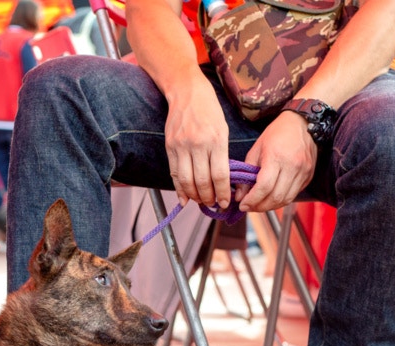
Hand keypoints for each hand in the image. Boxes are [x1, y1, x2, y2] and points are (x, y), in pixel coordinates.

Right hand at [163, 80, 231, 209]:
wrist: (186, 92)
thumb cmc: (209, 110)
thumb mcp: (222, 129)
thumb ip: (221, 154)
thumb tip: (221, 181)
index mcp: (216, 140)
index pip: (219, 175)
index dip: (222, 193)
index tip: (225, 203)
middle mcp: (198, 144)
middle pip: (202, 181)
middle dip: (208, 197)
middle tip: (212, 204)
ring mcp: (181, 146)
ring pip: (186, 181)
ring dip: (193, 196)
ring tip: (200, 201)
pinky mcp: (169, 147)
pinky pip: (174, 173)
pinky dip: (179, 188)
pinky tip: (184, 198)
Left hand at [235, 112, 316, 212]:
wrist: (301, 123)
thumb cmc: (276, 135)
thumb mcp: (255, 150)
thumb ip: (247, 173)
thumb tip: (240, 196)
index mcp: (276, 157)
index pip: (264, 187)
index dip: (252, 200)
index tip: (242, 205)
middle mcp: (293, 166)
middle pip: (276, 197)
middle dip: (260, 207)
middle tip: (249, 207)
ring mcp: (304, 172)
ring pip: (286, 199)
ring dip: (270, 206)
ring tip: (259, 205)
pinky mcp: (309, 176)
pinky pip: (294, 194)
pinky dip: (281, 200)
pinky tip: (271, 197)